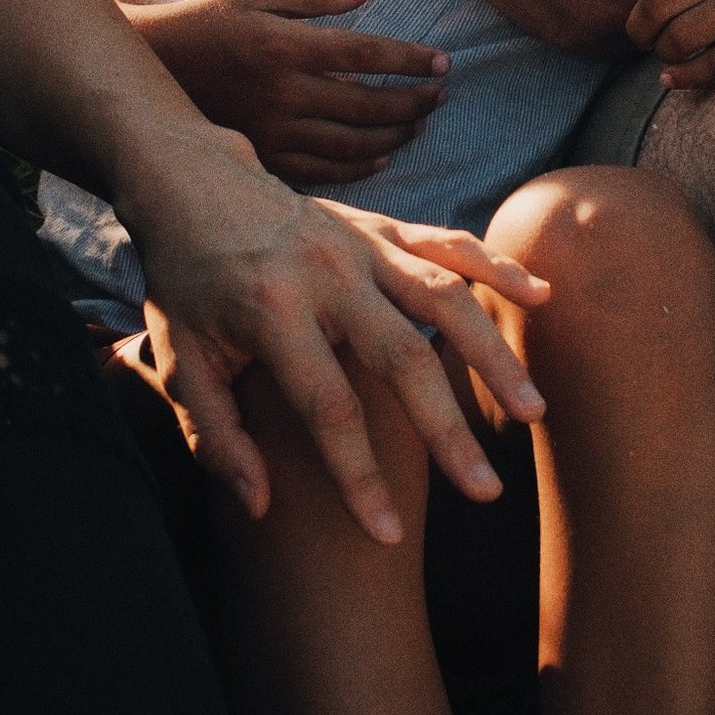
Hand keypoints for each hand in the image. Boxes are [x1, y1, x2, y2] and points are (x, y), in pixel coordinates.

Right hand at [126, 0, 447, 183]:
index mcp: (284, 46)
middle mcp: (282, 93)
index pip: (366, 55)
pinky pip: (321, 172)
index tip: (444, 62)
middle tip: (439, 96)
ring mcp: (272, 131)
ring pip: (351, 145)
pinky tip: (381, 157)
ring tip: (417, 124)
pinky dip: (358, 168)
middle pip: (367, 106)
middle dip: (413, 103)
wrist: (151, 68)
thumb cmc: (207, 22)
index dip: (411, 60)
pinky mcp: (262, 156)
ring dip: (393, 136)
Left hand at [127, 123, 547, 544]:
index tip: (387, 534)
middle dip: (446, 432)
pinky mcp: (382, 225)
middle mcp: (327, 276)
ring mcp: (361, 246)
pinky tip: (539, 296)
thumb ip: (216, 435)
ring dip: (492, 355)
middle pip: (402, 360)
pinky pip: (448, 243)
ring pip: (444, 299)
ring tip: (533, 409)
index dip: (358, 477)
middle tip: (486, 491)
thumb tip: (261, 505)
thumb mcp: (176, 357)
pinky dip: (495, 267)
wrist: (194, 180)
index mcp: (270, 313)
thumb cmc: (184, 279)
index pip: (327, 409)